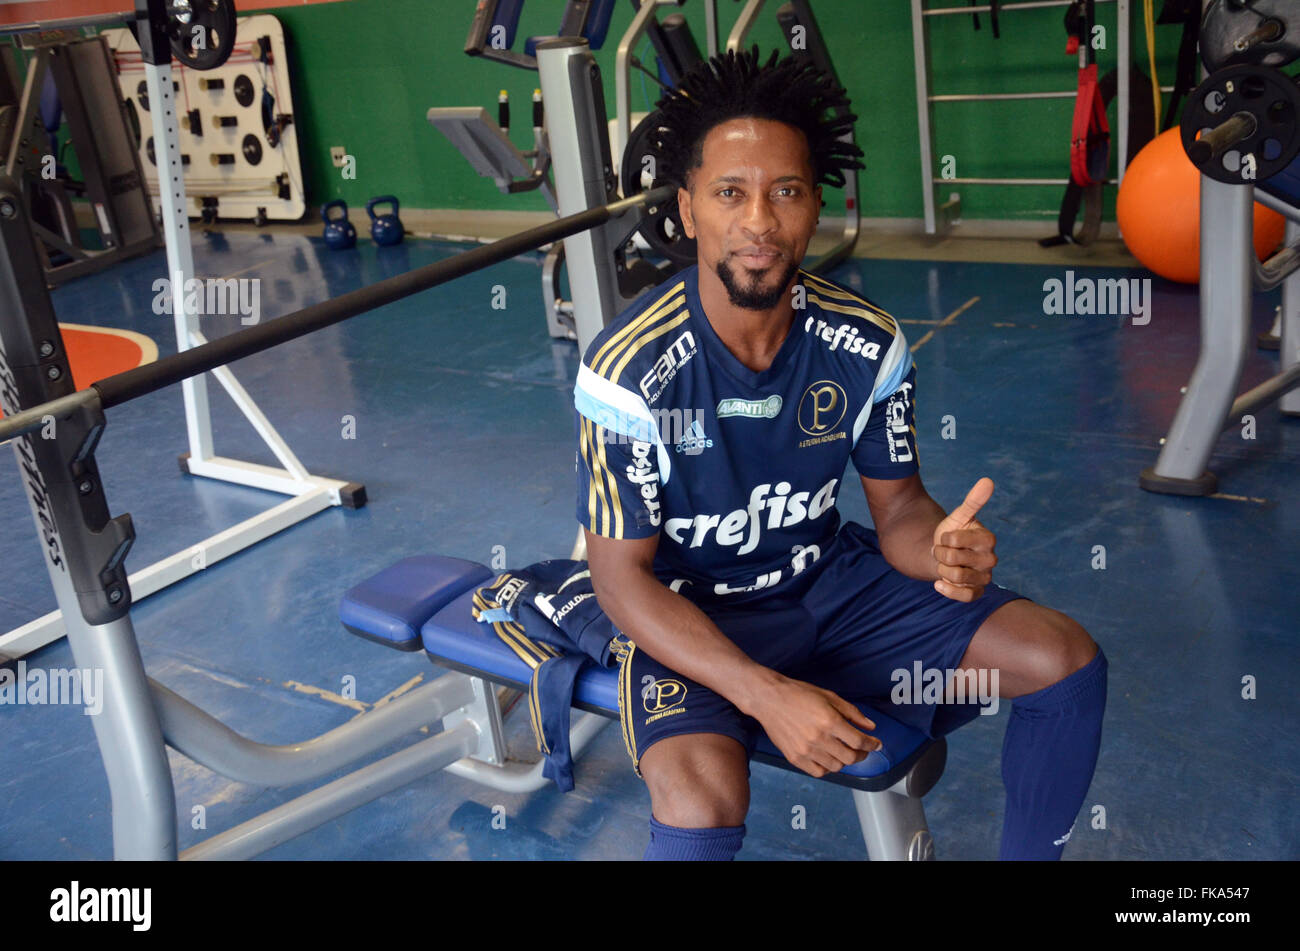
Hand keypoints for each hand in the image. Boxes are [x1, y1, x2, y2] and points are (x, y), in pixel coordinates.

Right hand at [749, 675, 880, 777]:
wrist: (769, 699)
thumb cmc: (798, 694)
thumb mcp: (829, 697)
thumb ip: (852, 713)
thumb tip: (870, 726)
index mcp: (829, 721)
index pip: (859, 741)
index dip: (872, 745)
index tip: (876, 744)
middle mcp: (818, 738)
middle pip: (850, 757)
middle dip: (862, 754)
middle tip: (862, 749)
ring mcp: (805, 750)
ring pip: (836, 766)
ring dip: (845, 761)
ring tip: (844, 751)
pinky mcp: (794, 757)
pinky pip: (818, 772)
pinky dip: (828, 768)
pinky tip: (828, 758)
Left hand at [932, 477, 997, 601]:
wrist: (944, 554)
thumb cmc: (952, 533)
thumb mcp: (959, 516)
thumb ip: (973, 501)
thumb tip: (987, 480)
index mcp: (988, 539)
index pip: (956, 540)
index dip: (944, 538)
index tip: (947, 537)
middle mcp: (991, 559)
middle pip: (953, 559)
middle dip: (941, 554)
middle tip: (944, 552)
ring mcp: (985, 577)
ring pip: (957, 577)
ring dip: (942, 570)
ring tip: (945, 565)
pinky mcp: (977, 592)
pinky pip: (966, 597)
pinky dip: (949, 590)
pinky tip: (939, 582)